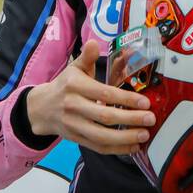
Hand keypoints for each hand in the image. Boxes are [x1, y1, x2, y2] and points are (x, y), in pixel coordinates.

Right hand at [27, 39, 154, 154]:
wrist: (42, 109)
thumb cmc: (65, 86)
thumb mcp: (74, 68)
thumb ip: (86, 57)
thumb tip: (93, 43)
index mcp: (75, 86)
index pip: (104, 94)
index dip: (126, 99)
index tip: (145, 102)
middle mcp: (73, 107)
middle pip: (105, 117)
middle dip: (130, 119)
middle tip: (150, 119)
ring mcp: (74, 126)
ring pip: (102, 136)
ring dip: (126, 138)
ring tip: (144, 135)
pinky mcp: (76, 140)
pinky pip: (98, 147)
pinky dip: (117, 149)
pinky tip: (133, 146)